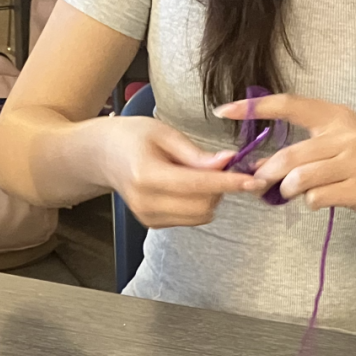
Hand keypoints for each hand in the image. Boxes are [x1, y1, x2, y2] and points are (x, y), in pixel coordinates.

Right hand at [101, 116, 265, 227]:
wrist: (102, 155)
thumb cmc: (131, 137)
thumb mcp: (163, 133)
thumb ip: (196, 153)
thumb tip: (227, 162)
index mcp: (147, 175)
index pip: (198, 185)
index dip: (230, 183)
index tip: (253, 180)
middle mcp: (146, 202)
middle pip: (203, 205)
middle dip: (220, 188)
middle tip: (219, 165)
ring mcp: (148, 216)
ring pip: (200, 215)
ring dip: (211, 197)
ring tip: (198, 173)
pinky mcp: (152, 223)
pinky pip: (190, 219)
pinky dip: (198, 203)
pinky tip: (187, 186)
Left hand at [212, 94, 355, 217]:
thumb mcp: (341, 138)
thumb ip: (306, 145)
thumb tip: (259, 164)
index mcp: (335, 116)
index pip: (289, 104)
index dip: (253, 107)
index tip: (222, 111)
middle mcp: (345, 135)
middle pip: (289, 155)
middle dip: (266, 173)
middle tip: (257, 183)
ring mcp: (355, 162)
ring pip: (299, 179)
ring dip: (287, 190)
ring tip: (289, 193)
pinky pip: (317, 198)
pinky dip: (309, 202)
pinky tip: (317, 199)